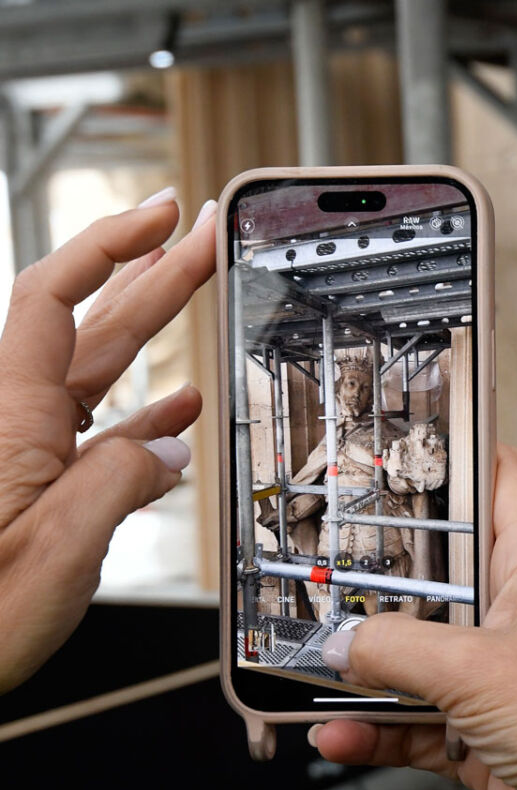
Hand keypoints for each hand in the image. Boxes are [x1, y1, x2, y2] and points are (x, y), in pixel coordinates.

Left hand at [0, 189, 215, 692]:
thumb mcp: (55, 554)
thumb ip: (121, 483)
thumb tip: (169, 447)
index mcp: (10, 421)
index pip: (56, 298)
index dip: (112, 245)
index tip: (163, 215)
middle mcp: (11, 425)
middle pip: (87, 323)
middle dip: (151, 272)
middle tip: (204, 235)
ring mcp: (21, 457)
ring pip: (93, 374)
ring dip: (149, 330)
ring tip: (194, 291)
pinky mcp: (31, 492)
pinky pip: (93, 436)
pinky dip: (141, 416)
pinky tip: (176, 411)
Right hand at [312, 445, 516, 789]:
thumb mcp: (476, 670)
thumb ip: (397, 651)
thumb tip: (338, 644)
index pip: (503, 482)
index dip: (460, 453)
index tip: (403, 445)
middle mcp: (516, 614)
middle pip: (441, 573)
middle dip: (383, 574)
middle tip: (326, 565)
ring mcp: (498, 674)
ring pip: (419, 654)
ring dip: (368, 667)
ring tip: (313, 665)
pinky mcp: (483, 731)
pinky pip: (416, 721)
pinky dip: (377, 729)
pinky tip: (339, 734)